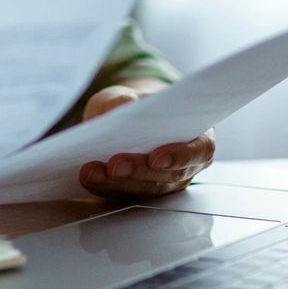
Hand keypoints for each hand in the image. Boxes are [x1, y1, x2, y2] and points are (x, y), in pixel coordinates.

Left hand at [76, 84, 214, 198]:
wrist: (127, 119)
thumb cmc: (136, 106)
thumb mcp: (126, 94)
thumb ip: (123, 98)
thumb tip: (123, 105)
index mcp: (198, 136)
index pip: (198, 150)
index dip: (179, 156)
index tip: (155, 158)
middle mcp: (186, 165)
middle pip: (167, 175)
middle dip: (138, 171)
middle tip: (114, 165)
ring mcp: (166, 182)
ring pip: (146, 189)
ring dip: (118, 183)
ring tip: (92, 172)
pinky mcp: (142, 192)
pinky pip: (128, 194)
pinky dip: (106, 187)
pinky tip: (88, 177)